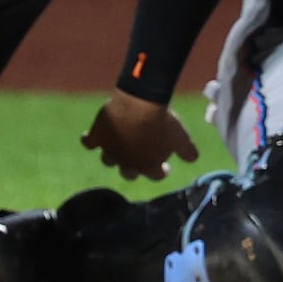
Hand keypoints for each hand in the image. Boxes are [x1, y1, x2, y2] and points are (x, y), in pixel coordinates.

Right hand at [81, 89, 199, 181]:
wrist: (139, 105)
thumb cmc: (162, 123)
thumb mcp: (181, 138)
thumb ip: (187, 152)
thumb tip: (193, 158)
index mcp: (147, 167)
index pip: (156, 175)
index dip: (161, 171)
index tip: (165, 166)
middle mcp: (126, 163)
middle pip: (129, 173)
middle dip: (135, 167)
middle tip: (141, 157)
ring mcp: (110, 150)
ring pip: (108, 160)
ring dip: (114, 155)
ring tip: (119, 146)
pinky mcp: (97, 136)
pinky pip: (89, 142)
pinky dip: (90, 140)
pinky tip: (92, 137)